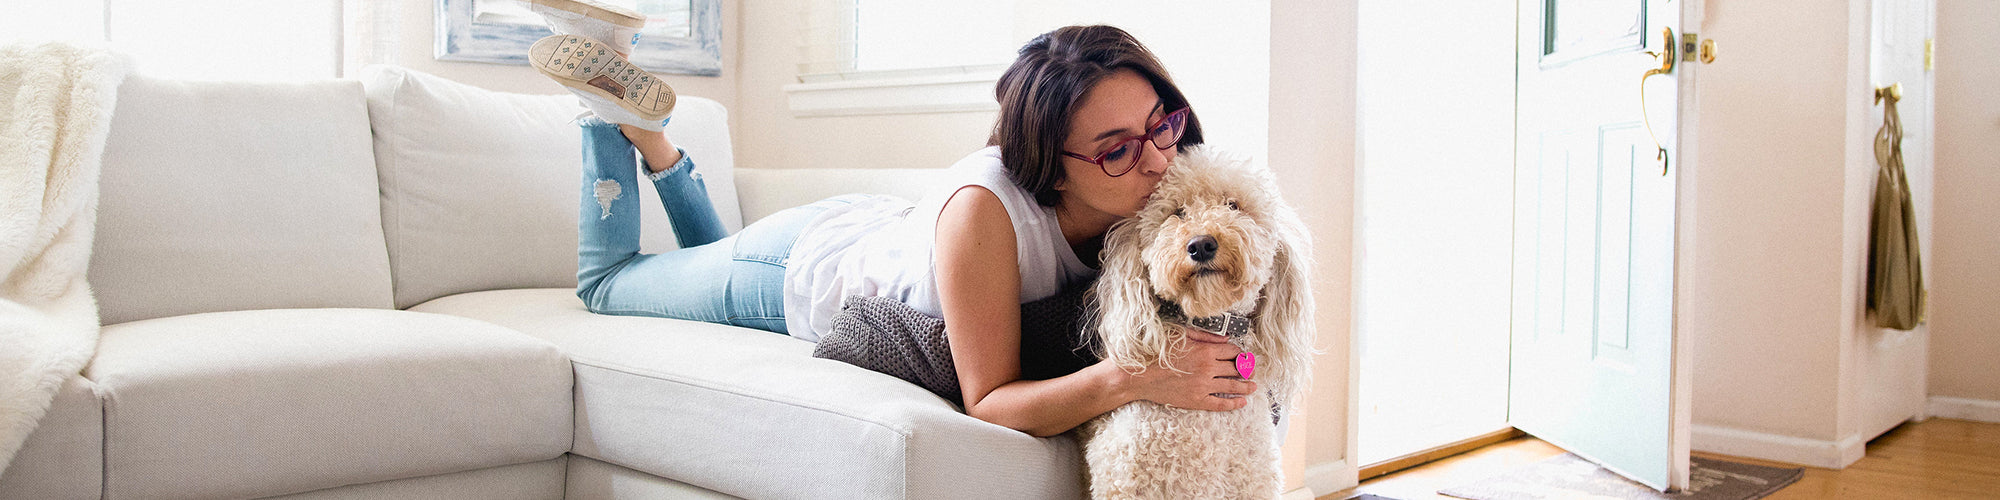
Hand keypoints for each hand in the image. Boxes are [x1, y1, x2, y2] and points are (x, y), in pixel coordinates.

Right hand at [1120, 328, 1257, 410]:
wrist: (1137, 376)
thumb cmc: (1156, 352)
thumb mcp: (1180, 335)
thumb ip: (1205, 336)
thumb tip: (1225, 339)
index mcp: (1205, 351)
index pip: (1233, 352)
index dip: (1241, 353)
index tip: (1244, 355)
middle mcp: (1208, 369)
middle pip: (1236, 369)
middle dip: (1247, 369)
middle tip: (1252, 370)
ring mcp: (1203, 387)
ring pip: (1233, 387)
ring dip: (1246, 386)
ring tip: (1254, 386)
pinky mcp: (1196, 401)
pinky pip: (1220, 404)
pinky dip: (1234, 404)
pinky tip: (1242, 402)